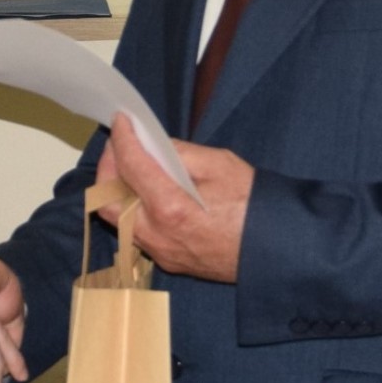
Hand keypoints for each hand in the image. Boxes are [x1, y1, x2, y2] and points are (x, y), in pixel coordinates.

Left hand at [94, 113, 253, 281]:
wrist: (276, 248)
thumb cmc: (254, 204)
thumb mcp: (220, 164)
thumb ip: (180, 153)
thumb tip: (153, 145)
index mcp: (170, 207)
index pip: (130, 166)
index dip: (122, 139)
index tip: (121, 122)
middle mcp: (157, 234)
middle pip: (106, 199)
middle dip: (107, 168)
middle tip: (121, 147)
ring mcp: (160, 251)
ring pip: (117, 220)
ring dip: (117, 191)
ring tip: (133, 168)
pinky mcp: (168, 260)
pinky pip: (136, 233)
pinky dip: (133, 210)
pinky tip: (148, 194)